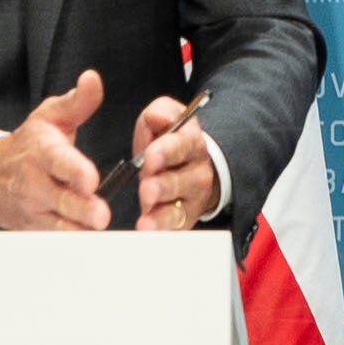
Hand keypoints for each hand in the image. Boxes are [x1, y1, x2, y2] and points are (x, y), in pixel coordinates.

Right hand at [0, 71, 112, 231]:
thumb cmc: (28, 145)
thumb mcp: (49, 117)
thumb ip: (77, 102)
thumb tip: (93, 79)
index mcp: (42, 151)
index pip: (58, 161)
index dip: (74, 170)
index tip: (90, 179)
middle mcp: (36, 182)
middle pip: (61, 199)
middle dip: (81, 208)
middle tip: (101, 215)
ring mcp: (34, 208)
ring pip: (59, 225)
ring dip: (79, 229)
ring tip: (98, 229)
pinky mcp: (35, 228)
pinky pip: (55, 239)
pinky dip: (74, 240)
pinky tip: (91, 238)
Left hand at [129, 96, 222, 232]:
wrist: (189, 169)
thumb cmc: (170, 144)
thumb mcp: (164, 120)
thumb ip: (161, 113)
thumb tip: (159, 118)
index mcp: (191, 143)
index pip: (183, 145)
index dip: (167, 151)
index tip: (151, 155)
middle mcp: (197, 172)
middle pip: (184, 180)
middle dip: (164, 185)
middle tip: (148, 188)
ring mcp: (191, 199)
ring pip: (180, 208)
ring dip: (162, 214)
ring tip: (146, 217)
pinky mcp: (183, 220)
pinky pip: (175, 228)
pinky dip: (161, 231)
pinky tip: (148, 230)